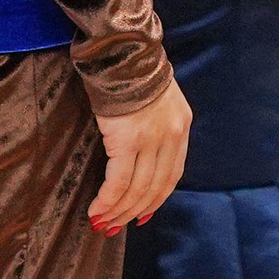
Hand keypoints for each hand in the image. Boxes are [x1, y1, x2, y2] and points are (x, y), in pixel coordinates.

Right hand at [90, 77, 191, 232]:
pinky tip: (97, 210)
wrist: (124, 52)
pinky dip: (107, 201)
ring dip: (118, 211)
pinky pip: (118, 182)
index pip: (172, 173)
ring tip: (102, 223)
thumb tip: (142, 151)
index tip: (143, 214)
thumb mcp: (158, 97)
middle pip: (156, 186)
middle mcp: (172, 136)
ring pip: (137, 189)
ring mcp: (151, 140)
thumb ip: (158, 124)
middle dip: (134, 211)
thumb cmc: (133, 71)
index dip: (157, 198)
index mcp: (182, 126)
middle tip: (116, 226)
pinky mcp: (128, 141)